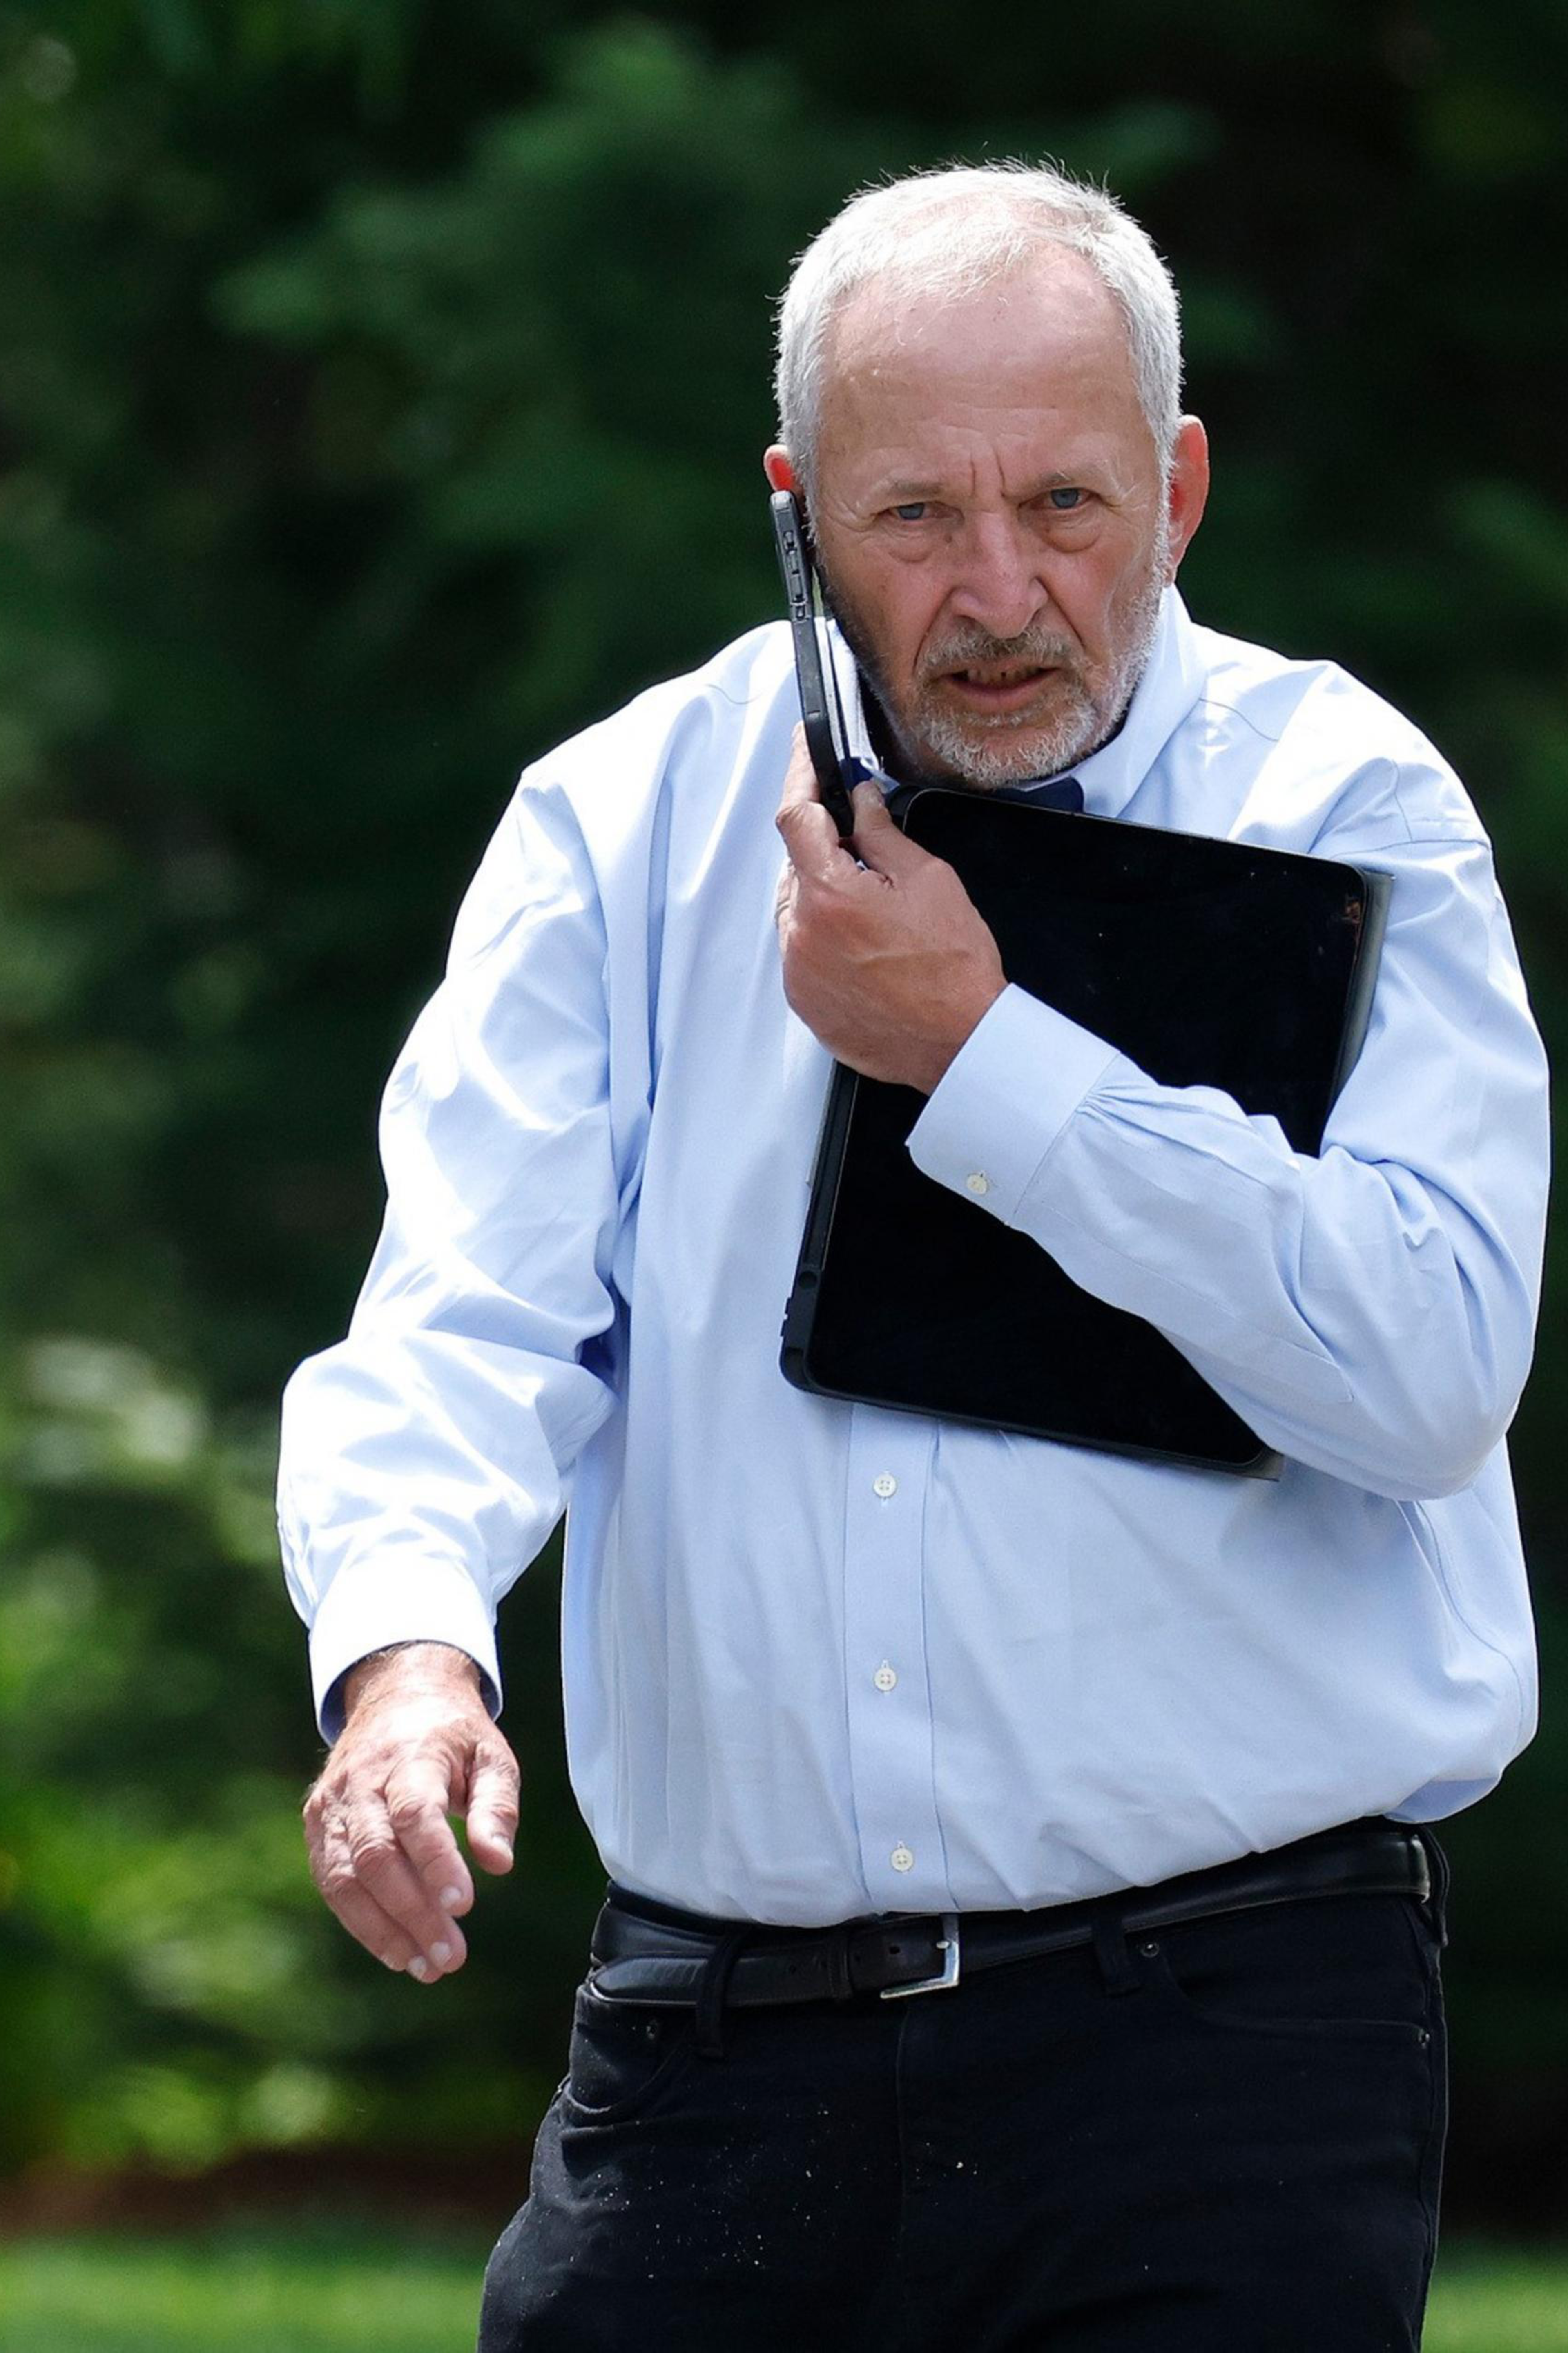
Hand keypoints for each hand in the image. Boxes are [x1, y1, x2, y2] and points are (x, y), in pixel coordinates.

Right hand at [302, 1641, 519, 1983]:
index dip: (437, 1864)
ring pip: (346, 1877)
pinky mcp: (317, 1824)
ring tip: (427, 1968)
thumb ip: (497, 1807)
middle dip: (414, 1913)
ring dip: (385, 1931)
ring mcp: (332, 1805)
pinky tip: (396, 1951)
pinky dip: (361, 1922)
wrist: (395, 1695)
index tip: (465, 1906)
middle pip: (377, 1856)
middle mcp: (361, 1782)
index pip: (415, 1815)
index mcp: (409, 1757)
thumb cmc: (452, 1734)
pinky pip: (331, 1882)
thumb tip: (499, 1864)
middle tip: (451, 1957)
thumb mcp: (491, 1755)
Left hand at [775, 728, 1006, 1091]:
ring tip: (878, 917)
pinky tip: (867, 949)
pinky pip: (802, 952)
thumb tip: (858, 798)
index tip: (804, 754)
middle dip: (825, 851)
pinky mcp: (804, 1002)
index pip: (795, 816)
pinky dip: (824, 938)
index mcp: (829, 893)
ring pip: (797, 910)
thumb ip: (881, 832)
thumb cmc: (952, 967)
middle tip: (869, 856)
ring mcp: (798, 971)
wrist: (959, 1042)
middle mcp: (801, 933)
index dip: (799, 777)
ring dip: (824, 897)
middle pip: (796, 866)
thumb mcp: (927, 879)